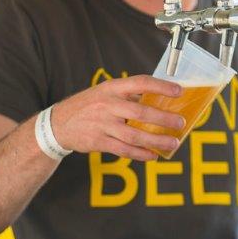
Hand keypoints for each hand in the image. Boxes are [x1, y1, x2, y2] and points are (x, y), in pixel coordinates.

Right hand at [51, 75, 184, 161]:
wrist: (57, 123)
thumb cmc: (88, 106)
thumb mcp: (105, 92)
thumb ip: (128, 96)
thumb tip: (159, 101)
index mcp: (112, 88)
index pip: (140, 83)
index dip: (161, 87)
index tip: (179, 91)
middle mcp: (107, 104)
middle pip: (140, 112)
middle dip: (163, 119)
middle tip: (180, 123)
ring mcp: (102, 124)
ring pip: (134, 135)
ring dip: (156, 140)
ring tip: (173, 143)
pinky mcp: (98, 142)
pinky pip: (124, 149)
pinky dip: (141, 153)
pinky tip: (153, 155)